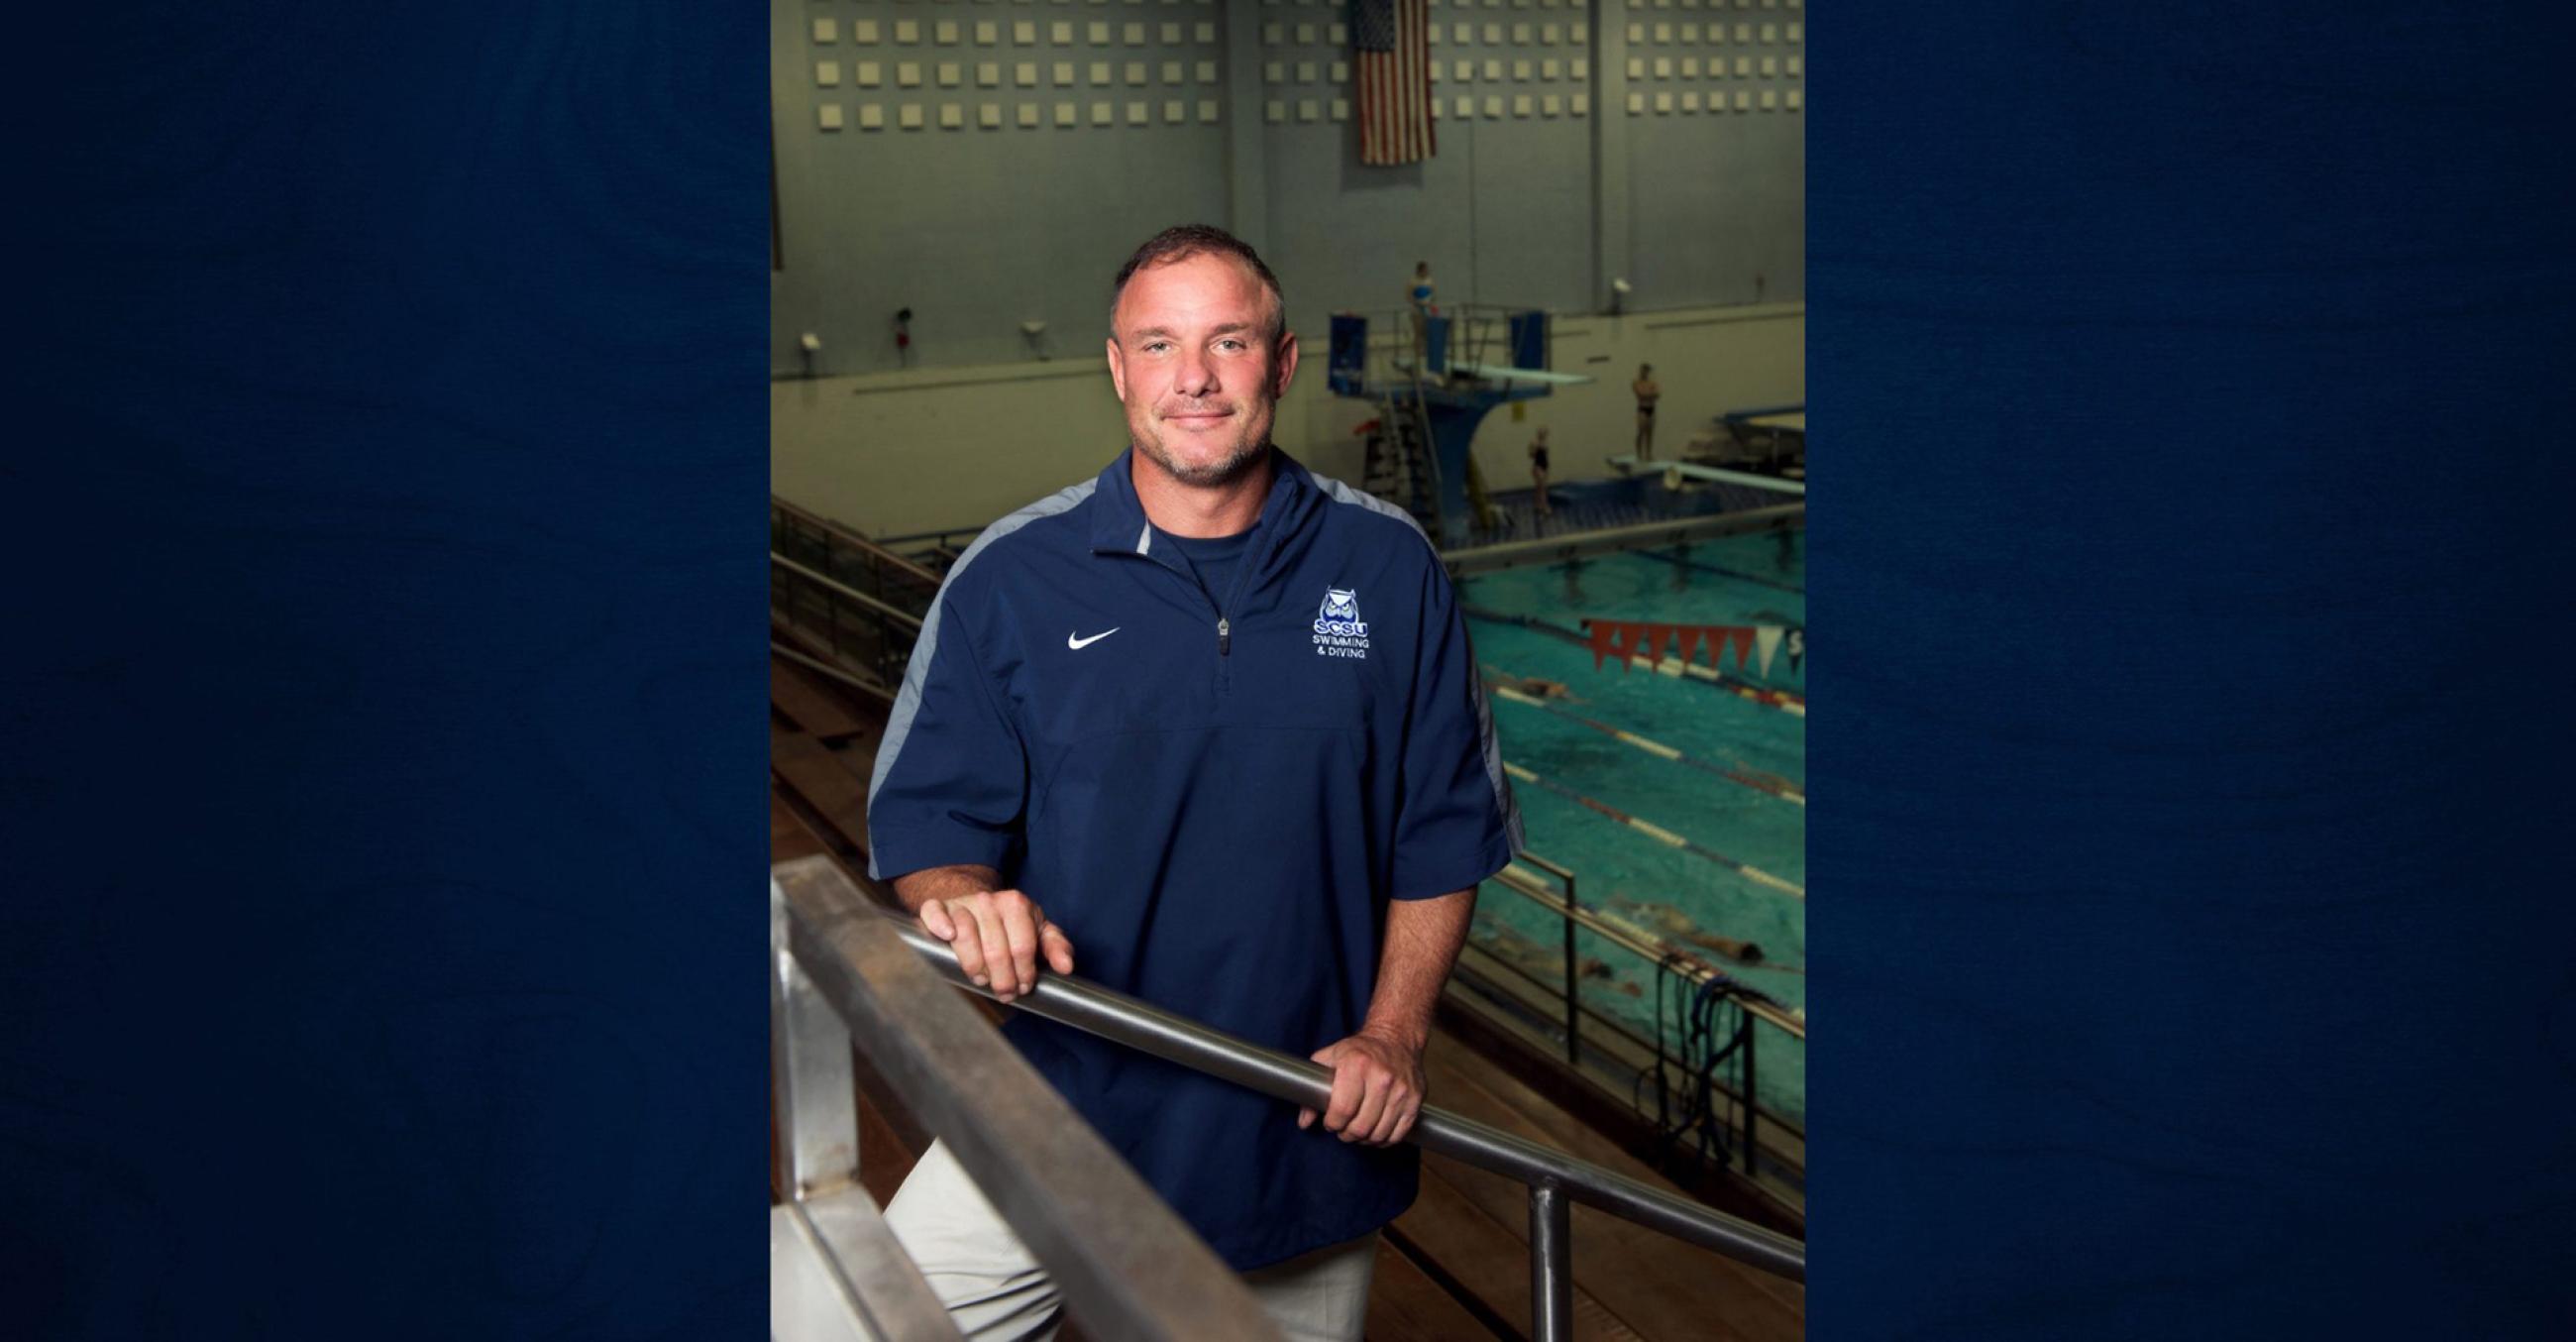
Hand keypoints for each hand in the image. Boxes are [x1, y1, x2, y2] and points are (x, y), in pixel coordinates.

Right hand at [916, 888, 1074, 1002]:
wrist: (977, 904)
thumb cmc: (1010, 923)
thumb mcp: (1039, 931)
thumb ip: (1056, 947)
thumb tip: (1066, 967)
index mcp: (1016, 904)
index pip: (1022, 948)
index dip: (1024, 974)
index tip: (1023, 987)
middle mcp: (989, 901)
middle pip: (995, 950)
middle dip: (1002, 980)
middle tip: (1004, 993)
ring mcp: (962, 903)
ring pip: (966, 938)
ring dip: (974, 966)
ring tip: (981, 979)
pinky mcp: (938, 906)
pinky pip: (934, 913)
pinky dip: (939, 924)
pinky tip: (947, 937)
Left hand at [1299, 1029, 1425, 1146]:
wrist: (1396, 1038)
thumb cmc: (1359, 1050)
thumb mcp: (1329, 1058)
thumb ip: (1311, 1089)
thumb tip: (1304, 1121)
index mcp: (1357, 1064)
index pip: (1342, 1110)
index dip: (1332, 1123)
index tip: (1331, 1122)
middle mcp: (1382, 1077)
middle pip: (1360, 1126)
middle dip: (1347, 1134)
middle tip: (1344, 1129)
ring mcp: (1401, 1090)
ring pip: (1379, 1133)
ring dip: (1365, 1139)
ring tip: (1358, 1130)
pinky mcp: (1416, 1100)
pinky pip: (1398, 1134)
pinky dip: (1384, 1139)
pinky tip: (1376, 1131)